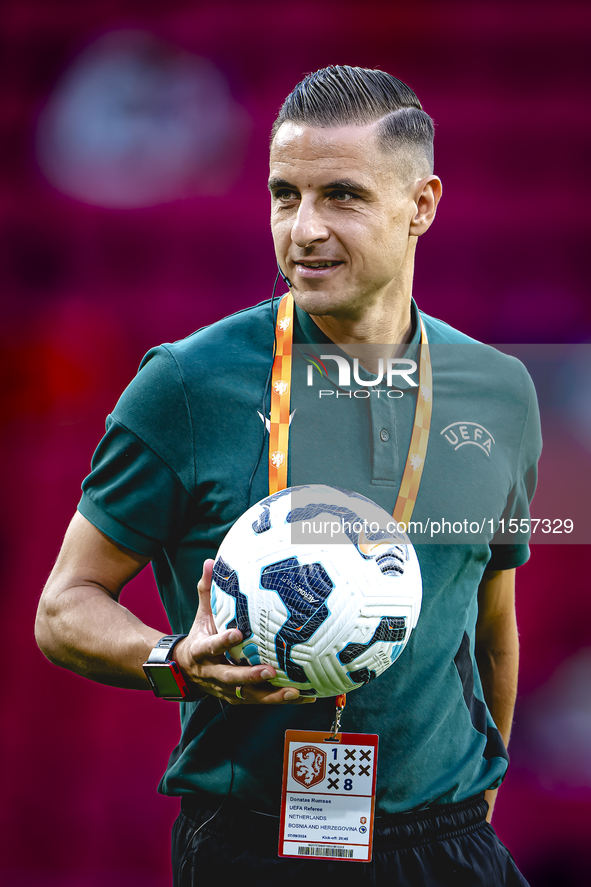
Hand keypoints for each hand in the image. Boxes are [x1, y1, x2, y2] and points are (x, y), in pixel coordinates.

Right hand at [174, 559, 314, 704]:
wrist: (186, 671)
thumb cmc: (201, 636)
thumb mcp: (201, 615)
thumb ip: (207, 591)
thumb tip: (210, 562)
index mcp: (202, 651)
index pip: (211, 647)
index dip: (223, 642)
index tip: (237, 634)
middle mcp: (214, 673)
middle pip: (232, 677)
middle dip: (251, 676)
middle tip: (270, 671)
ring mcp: (227, 689)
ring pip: (249, 695)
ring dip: (272, 695)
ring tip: (295, 691)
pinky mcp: (239, 698)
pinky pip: (261, 701)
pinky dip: (280, 699)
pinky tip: (305, 696)